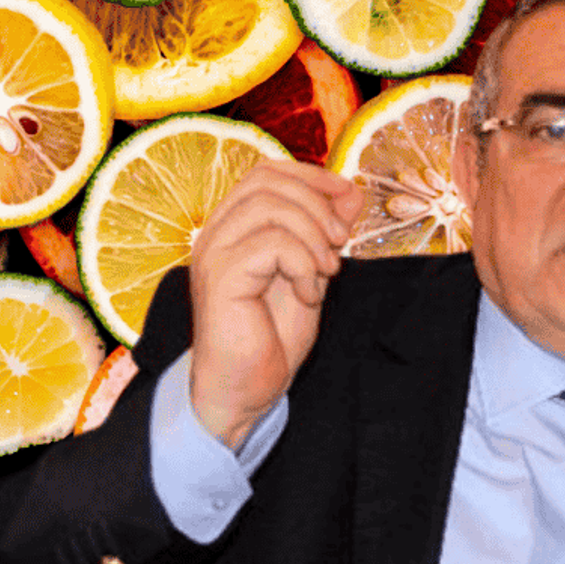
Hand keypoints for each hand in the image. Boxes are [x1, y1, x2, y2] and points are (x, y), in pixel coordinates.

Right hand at [187, 159, 362, 449]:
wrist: (245, 391)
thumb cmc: (271, 337)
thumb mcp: (312, 273)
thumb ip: (325, 234)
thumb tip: (351, 192)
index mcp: (233, 227)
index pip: (267, 172)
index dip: (312, 176)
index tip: (346, 200)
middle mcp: (215, 233)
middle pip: (268, 180)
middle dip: (318, 204)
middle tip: (340, 243)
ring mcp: (214, 253)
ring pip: (271, 208)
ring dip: (314, 237)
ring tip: (326, 273)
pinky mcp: (221, 278)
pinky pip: (272, 244)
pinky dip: (303, 265)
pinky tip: (308, 295)